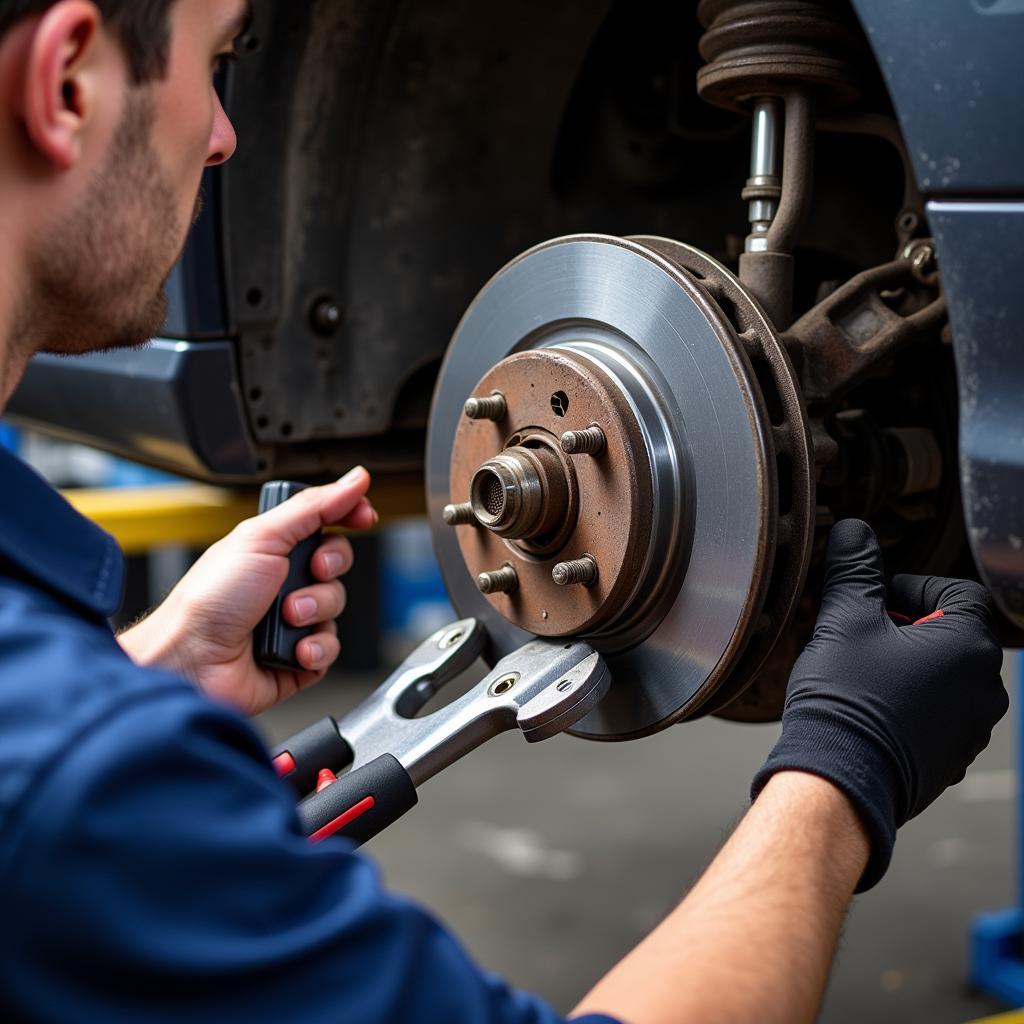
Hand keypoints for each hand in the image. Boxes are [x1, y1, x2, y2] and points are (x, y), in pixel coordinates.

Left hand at [118, 467, 375, 715]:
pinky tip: (293, 648)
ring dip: (315, 610)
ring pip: (337, 606)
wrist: (192, 661)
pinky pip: (331, 646)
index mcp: (272, 548)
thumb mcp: (262, 537)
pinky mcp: (299, 656)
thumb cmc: (209, 599)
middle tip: (308, 570)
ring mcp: (293, 619)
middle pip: (338, 563)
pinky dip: (315, 647)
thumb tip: (354, 480)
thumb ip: (313, 506)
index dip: (349, 516)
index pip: (325, 522)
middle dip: (328, 568)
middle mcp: (283, 581)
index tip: (362, 515)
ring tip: (285, 617)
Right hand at [752, 518, 1006, 890]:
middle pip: (953, 633)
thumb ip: (855, 570)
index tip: (876, 599)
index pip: (957, 591)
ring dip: (910, 665)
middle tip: (862, 634)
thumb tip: (854, 532)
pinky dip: (911, 702)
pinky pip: (939, 713)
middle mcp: (985, 688)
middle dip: (908, 626)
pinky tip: (870, 707)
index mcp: (969, 645)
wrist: (840, 777)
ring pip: (946, 675)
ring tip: (862, 672)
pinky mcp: (952, 758)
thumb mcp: (844, 619)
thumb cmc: (846, 698)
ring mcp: (973, 728)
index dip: (912, 587)